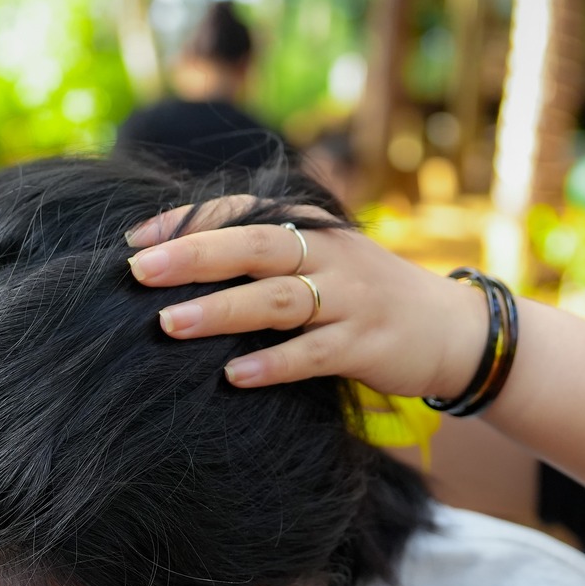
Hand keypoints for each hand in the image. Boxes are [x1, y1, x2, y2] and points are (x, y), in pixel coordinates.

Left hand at [124, 199, 490, 400]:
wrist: (451, 329)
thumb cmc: (365, 296)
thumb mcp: (321, 260)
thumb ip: (265, 254)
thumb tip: (181, 257)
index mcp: (312, 226)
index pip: (242, 210)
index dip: (187, 221)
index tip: (133, 238)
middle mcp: (330, 254)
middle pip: (254, 246)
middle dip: (193, 257)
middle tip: (138, 271)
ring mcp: (351, 298)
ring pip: (278, 299)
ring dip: (220, 311)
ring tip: (168, 324)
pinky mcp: (367, 344)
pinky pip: (314, 353)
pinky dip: (273, 363)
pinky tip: (233, 375)